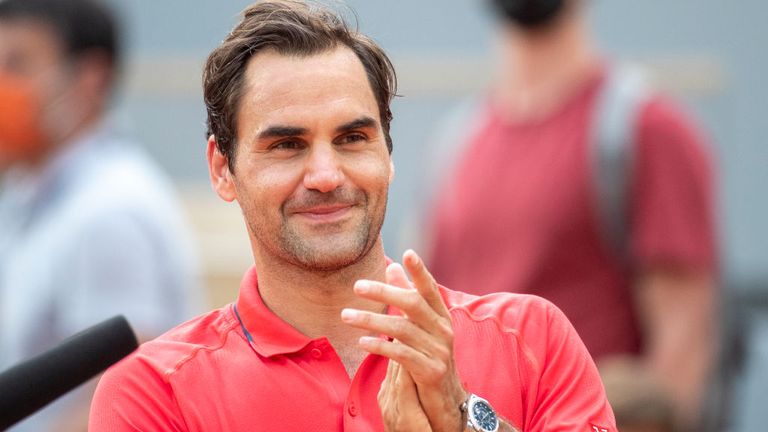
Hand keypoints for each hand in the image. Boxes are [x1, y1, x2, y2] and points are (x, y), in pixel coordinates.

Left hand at [341, 250, 465, 430]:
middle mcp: (444, 331)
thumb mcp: (421, 327)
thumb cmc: (429, 357)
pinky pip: (402, 355)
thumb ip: (408, 297)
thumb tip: (393, 266)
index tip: (407, 254)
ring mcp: (439, 351)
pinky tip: (361, 342)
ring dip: (371, 320)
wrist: (446, 399)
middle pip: (413, 304)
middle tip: (357, 286)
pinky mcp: (431, 371)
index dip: (420, 272)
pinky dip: (380, 346)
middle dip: (384, 293)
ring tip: (345, 316)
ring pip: (402, 329)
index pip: (430, 289)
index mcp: (441, 317)